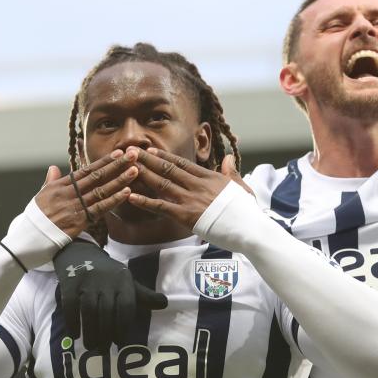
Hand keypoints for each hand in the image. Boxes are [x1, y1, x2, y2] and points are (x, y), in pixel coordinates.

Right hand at [34, 151, 138, 237]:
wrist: (30, 237)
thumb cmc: (36, 217)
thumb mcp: (41, 195)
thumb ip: (50, 181)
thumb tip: (53, 168)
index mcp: (61, 185)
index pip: (86, 170)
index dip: (103, 161)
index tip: (118, 153)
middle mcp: (69, 193)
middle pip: (97, 176)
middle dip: (116, 165)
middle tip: (133, 155)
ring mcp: (75, 206)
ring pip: (101, 190)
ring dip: (119, 180)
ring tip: (135, 171)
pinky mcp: (79, 221)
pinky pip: (100, 209)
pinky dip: (113, 200)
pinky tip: (126, 193)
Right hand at [53, 239, 167, 350]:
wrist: (81, 253)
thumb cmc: (108, 274)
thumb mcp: (127, 281)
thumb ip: (143, 296)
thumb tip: (165, 303)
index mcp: (123, 282)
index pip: (126, 307)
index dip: (123, 327)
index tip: (121, 343)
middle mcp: (105, 282)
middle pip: (106, 312)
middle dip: (105, 334)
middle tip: (104, 350)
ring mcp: (86, 283)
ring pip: (88, 311)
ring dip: (90, 332)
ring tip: (91, 346)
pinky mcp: (69, 285)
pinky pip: (70, 306)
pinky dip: (72, 323)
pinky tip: (74, 335)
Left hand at [127, 148, 246, 227]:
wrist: (250, 228)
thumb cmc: (247, 211)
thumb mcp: (240, 187)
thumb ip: (230, 171)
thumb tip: (227, 157)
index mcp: (209, 177)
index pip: (182, 164)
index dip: (164, 157)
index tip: (150, 150)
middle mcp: (197, 185)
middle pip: (168, 169)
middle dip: (147, 159)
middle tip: (130, 151)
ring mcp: (191, 199)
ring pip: (162, 183)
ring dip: (143, 173)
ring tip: (127, 166)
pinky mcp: (186, 215)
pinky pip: (161, 207)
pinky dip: (145, 201)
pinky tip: (131, 196)